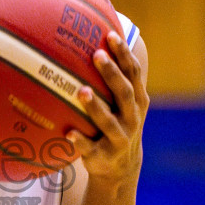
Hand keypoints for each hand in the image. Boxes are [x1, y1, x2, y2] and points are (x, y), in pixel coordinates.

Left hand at [66, 32, 148, 184]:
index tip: (111, 35)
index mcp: (137, 102)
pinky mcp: (104, 156)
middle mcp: (132, 118)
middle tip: (97, 55)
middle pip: (124, 93)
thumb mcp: (121, 105)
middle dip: (112, 74)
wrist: (120, 169)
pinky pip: (91, 148)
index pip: (133, 73)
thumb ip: (112, 80)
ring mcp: (119, 139)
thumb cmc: (116, 124)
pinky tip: (68, 133)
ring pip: (109, 122)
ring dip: (96, 107)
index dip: (124, 54)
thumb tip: (89, 42)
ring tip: (81, 91)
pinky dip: (80, 141)